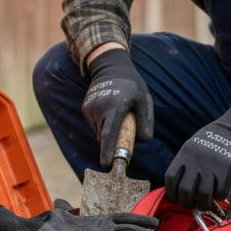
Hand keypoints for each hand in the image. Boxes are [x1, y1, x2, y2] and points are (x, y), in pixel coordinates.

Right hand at [82, 48, 153, 166]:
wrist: (110, 66)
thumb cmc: (131, 85)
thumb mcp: (144, 99)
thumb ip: (145, 120)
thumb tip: (145, 140)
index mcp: (115, 108)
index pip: (109, 135)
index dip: (108, 151)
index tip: (106, 164)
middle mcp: (99, 109)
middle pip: (104, 136)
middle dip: (113, 141)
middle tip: (125, 128)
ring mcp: (90, 109)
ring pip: (99, 131)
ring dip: (108, 131)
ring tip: (117, 114)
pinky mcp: (85, 108)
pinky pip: (95, 124)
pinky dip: (102, 123)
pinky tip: (109, 110)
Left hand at [164, 104, 230, 210]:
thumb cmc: (212, 141)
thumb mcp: (193, 147)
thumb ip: (185, 165)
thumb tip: (178, 188)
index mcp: (185, 154)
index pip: (170, 178)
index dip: (171, 192)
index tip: (176, 197)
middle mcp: (196, 161)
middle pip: (185, 191)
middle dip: (187, 202)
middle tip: (191, 203)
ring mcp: (212, 166)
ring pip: (203, 196)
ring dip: (203, 204)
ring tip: (205, 203)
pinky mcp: (228, 171)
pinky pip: (220, 193)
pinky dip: (219, 197)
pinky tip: (219, 192)